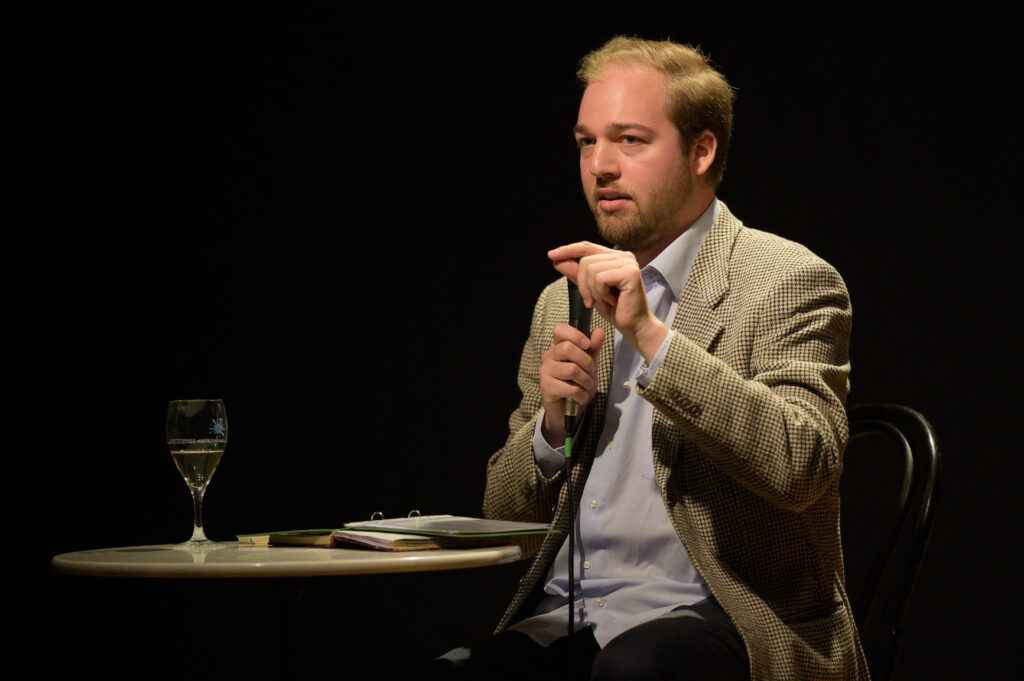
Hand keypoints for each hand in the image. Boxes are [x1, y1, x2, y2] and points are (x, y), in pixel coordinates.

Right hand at [539, 323, 605, 442]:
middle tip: (590, 373)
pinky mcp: (546, 388)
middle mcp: (548, 357)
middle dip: (587, 362)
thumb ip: (593, 349)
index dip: (575, 334)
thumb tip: (599, 330)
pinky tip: (580, 398)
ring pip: (572, 369)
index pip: (560, 330)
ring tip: (586, 387)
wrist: (568, 412)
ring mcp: (545, 372)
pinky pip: (570, 388)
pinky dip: (581, 395)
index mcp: (558, 348)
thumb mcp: (590, 366)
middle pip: (567, 348)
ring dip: (586, 381)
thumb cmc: (577, 385)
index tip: (587, 344)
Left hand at [548, 241, 668, 361]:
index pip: (587, 247)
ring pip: (591, 269)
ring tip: (605, 301)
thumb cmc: (616, 310)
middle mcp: (623, 256)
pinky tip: (612, 301)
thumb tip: (556, 261)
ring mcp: (628, 263)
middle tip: (592, 301)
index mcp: (615, 257)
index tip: (551, 255)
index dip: (568, 250)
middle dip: (582, 284)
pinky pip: (600, 278)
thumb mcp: (590, 290)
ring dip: (593, 291)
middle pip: (585, 260)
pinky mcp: (630, 273)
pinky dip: (600, 293)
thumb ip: (576, 275)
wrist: (635, 326)